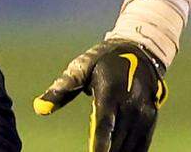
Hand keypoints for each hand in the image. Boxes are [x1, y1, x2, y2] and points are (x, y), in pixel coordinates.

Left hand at [33, 39, 167, 151]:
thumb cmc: (102, 60)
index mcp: (110, 91)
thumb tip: (39, 108)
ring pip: (130, 144)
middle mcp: (130, 104)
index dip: (99, 146)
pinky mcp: (151, 117)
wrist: (138, 49)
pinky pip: (142, 142)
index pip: (104, 126)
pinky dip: (132, 151)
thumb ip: (61, 90)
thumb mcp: (80, 68)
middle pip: (117, 139)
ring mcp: (143, 112)